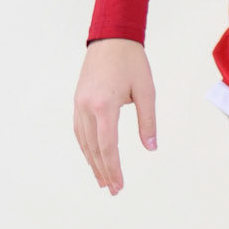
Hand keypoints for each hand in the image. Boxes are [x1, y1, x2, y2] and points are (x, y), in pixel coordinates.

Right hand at [73, 39, 156, 194]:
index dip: (113, 168)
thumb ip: (148, 121)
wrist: (111, 38)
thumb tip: (151, 148)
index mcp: (104, 105)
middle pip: (94, 148)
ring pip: (84, 141)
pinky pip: (79, 130)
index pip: (108, 146)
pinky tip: (93, 157)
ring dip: (93, 162)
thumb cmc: (132, 63)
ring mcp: (79, 104)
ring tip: (102, 180)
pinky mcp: (78, 100)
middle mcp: (87, 107)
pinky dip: (86, 147)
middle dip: (103, 171)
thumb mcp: (146, 91)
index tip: (120, 185)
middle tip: (113, 190)